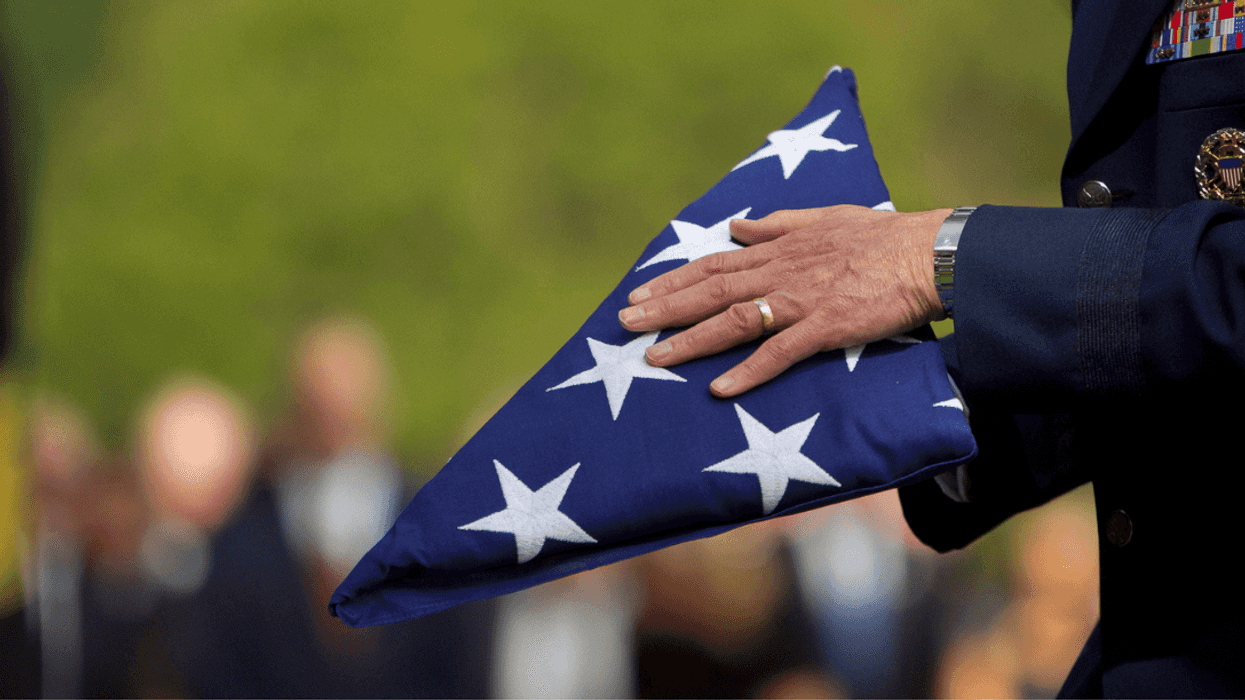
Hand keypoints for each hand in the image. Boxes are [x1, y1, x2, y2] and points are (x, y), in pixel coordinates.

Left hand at [617, 204, 949, 396]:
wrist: (929, 253)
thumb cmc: (882, 236)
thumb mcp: (825, 218)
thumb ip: (779, 223)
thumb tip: (739, 224)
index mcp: (779, 249)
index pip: (714, 265)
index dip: (674, 280)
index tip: (639, 292)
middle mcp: (782, 272)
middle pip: (711, 291)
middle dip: (664, 307)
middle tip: (624, 324)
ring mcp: (802, 300)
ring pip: (734, 320)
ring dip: (692, 339)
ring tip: (655, 357)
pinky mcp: (827, 326)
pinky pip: (781, 352)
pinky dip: (750, 370)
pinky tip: (721, 388)